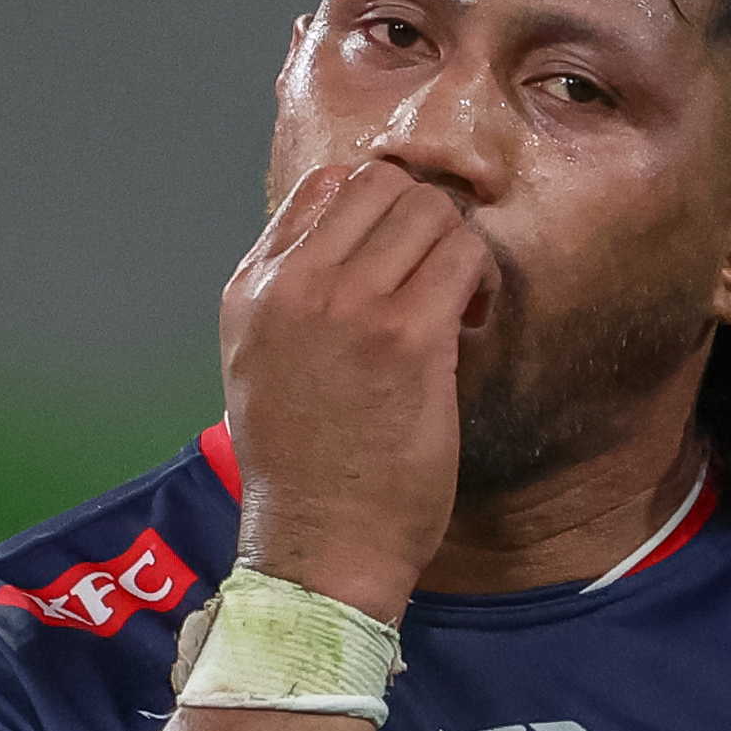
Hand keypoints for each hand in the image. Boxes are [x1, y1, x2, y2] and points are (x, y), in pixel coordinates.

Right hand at [218, 160, 495, 621]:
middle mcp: (293, 285)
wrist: (318, 546)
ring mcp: (350, 306)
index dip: (375, 210)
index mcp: (251, 290)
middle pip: (382, 183)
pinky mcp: (408, 336)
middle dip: (421, 221)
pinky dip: (479, 281)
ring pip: (430, 210)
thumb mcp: (259, 366)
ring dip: (454, 248)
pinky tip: (469, 324)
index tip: (395, 255)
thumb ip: (290, 300)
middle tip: (434, 275)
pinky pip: (464, 257)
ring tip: (452, 301)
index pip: (324, 187)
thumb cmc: (300, 471)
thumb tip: (351, 248)